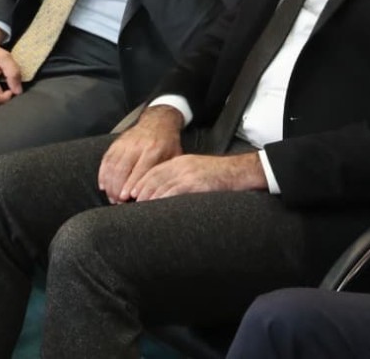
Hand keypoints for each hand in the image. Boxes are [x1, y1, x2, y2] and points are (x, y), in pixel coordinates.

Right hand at [97, 104, 184, 202]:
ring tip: (112, 197)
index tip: (128, 197)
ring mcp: (125, 143)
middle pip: (123, 169)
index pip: (140, 170)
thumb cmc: (167, 142)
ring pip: (112, 165)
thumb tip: (166, 193)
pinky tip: (104, 185)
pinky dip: (103, 174)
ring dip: (110, 184)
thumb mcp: (174, 156)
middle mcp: (137, 145)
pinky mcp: (117, 143)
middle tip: (118, 202)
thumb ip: (168, 172)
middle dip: (118, 188)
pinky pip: (106, 159)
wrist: (158, 121)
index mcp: (154, 149)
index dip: (132, 184)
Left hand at [128, 152, 267, 200]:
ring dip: (148, 197)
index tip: (132, 193)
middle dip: (141, 191)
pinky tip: (156, 207)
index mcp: (180, 161)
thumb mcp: (196, 171)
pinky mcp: (195, 182)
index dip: (142, 182)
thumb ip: (181, 178)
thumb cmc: (219, 176)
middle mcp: (181, 165)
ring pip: (161, 185)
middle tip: (131, 203)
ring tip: (139, 209)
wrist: (238, 172)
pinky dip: (163, 199)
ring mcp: (188, 173)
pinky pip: (174, 191)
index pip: (155, 171)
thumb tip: (166, 192)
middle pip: (154, 178)